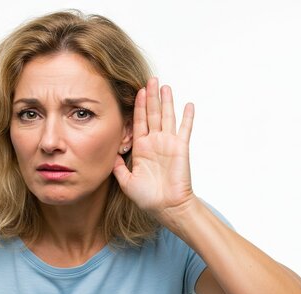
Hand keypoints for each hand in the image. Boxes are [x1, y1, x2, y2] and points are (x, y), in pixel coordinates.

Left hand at [113, 77, 196, 218]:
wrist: (166, 207)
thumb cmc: (148, 198)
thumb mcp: (126, 182)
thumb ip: (118, 167)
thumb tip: (112, 154)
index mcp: (142, 148)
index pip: (138, 122)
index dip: (137, 107)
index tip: (135, 91)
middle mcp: (155, 143)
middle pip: (152, 114)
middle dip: (150, 97)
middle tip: (149, 79)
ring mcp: (169, 144)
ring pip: (167, 117)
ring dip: (166, 101)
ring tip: (164, 86)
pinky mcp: (181, 148)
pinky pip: (185, 129)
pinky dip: (187, 117)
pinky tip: (188, 104)